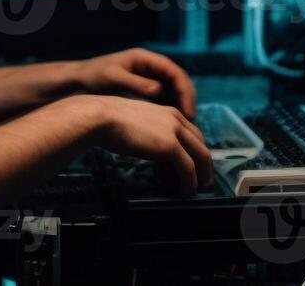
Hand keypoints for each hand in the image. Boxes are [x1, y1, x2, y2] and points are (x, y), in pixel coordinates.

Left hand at [74, 48, 196, 117]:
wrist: (76, 82)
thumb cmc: (93, 77)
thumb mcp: (114, 79)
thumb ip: (136, 84)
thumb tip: (160, 90)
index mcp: (144, 58)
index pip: (174, 72)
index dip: (184, 90)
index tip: (187, 110)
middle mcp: (149, 67)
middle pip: (177, 81)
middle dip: (185, 99)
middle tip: (189, 120)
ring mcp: (147, 78)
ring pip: (172, 92)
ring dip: (179, 106)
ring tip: (183, 126)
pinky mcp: (142, 90)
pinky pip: (162, 99)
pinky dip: (168, 110)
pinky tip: (169, 125)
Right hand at [83, 95, 212, 194]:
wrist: (101, 117)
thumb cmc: (110, 120)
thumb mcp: (138, 123)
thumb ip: (151, 133)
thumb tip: (154, 151)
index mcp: (168, 112)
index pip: (192, 133)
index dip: (194, 151)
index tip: (192, 165)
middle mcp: (176, 119)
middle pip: (201, 144)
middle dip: (203, 164)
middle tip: (200, 179)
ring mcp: (174, 132)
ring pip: (200, 157)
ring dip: (200, 175)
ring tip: (193, 189)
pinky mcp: (169, 146)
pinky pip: (188, 168)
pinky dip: (190, 182)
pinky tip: (185, 191)